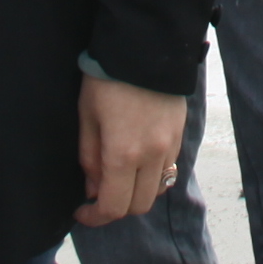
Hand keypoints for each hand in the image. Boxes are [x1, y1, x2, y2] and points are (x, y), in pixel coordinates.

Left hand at [74, 75, 188, 226]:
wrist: (145, 46)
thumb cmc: (108, 79)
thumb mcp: (87, 117)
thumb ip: (89, 158)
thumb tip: (93, 188)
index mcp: (123, 154)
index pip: (114, 207)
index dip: (96, 217)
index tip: (82, 211)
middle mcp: (151, 156)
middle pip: (138, 205)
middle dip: (117, 207)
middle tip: (98, 194)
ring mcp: (170, 146)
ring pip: (157, 190)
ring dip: (137, 192)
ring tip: (119, 177)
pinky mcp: (180, 134)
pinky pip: (168, 168)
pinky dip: (152, 175)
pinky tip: (138, 160)